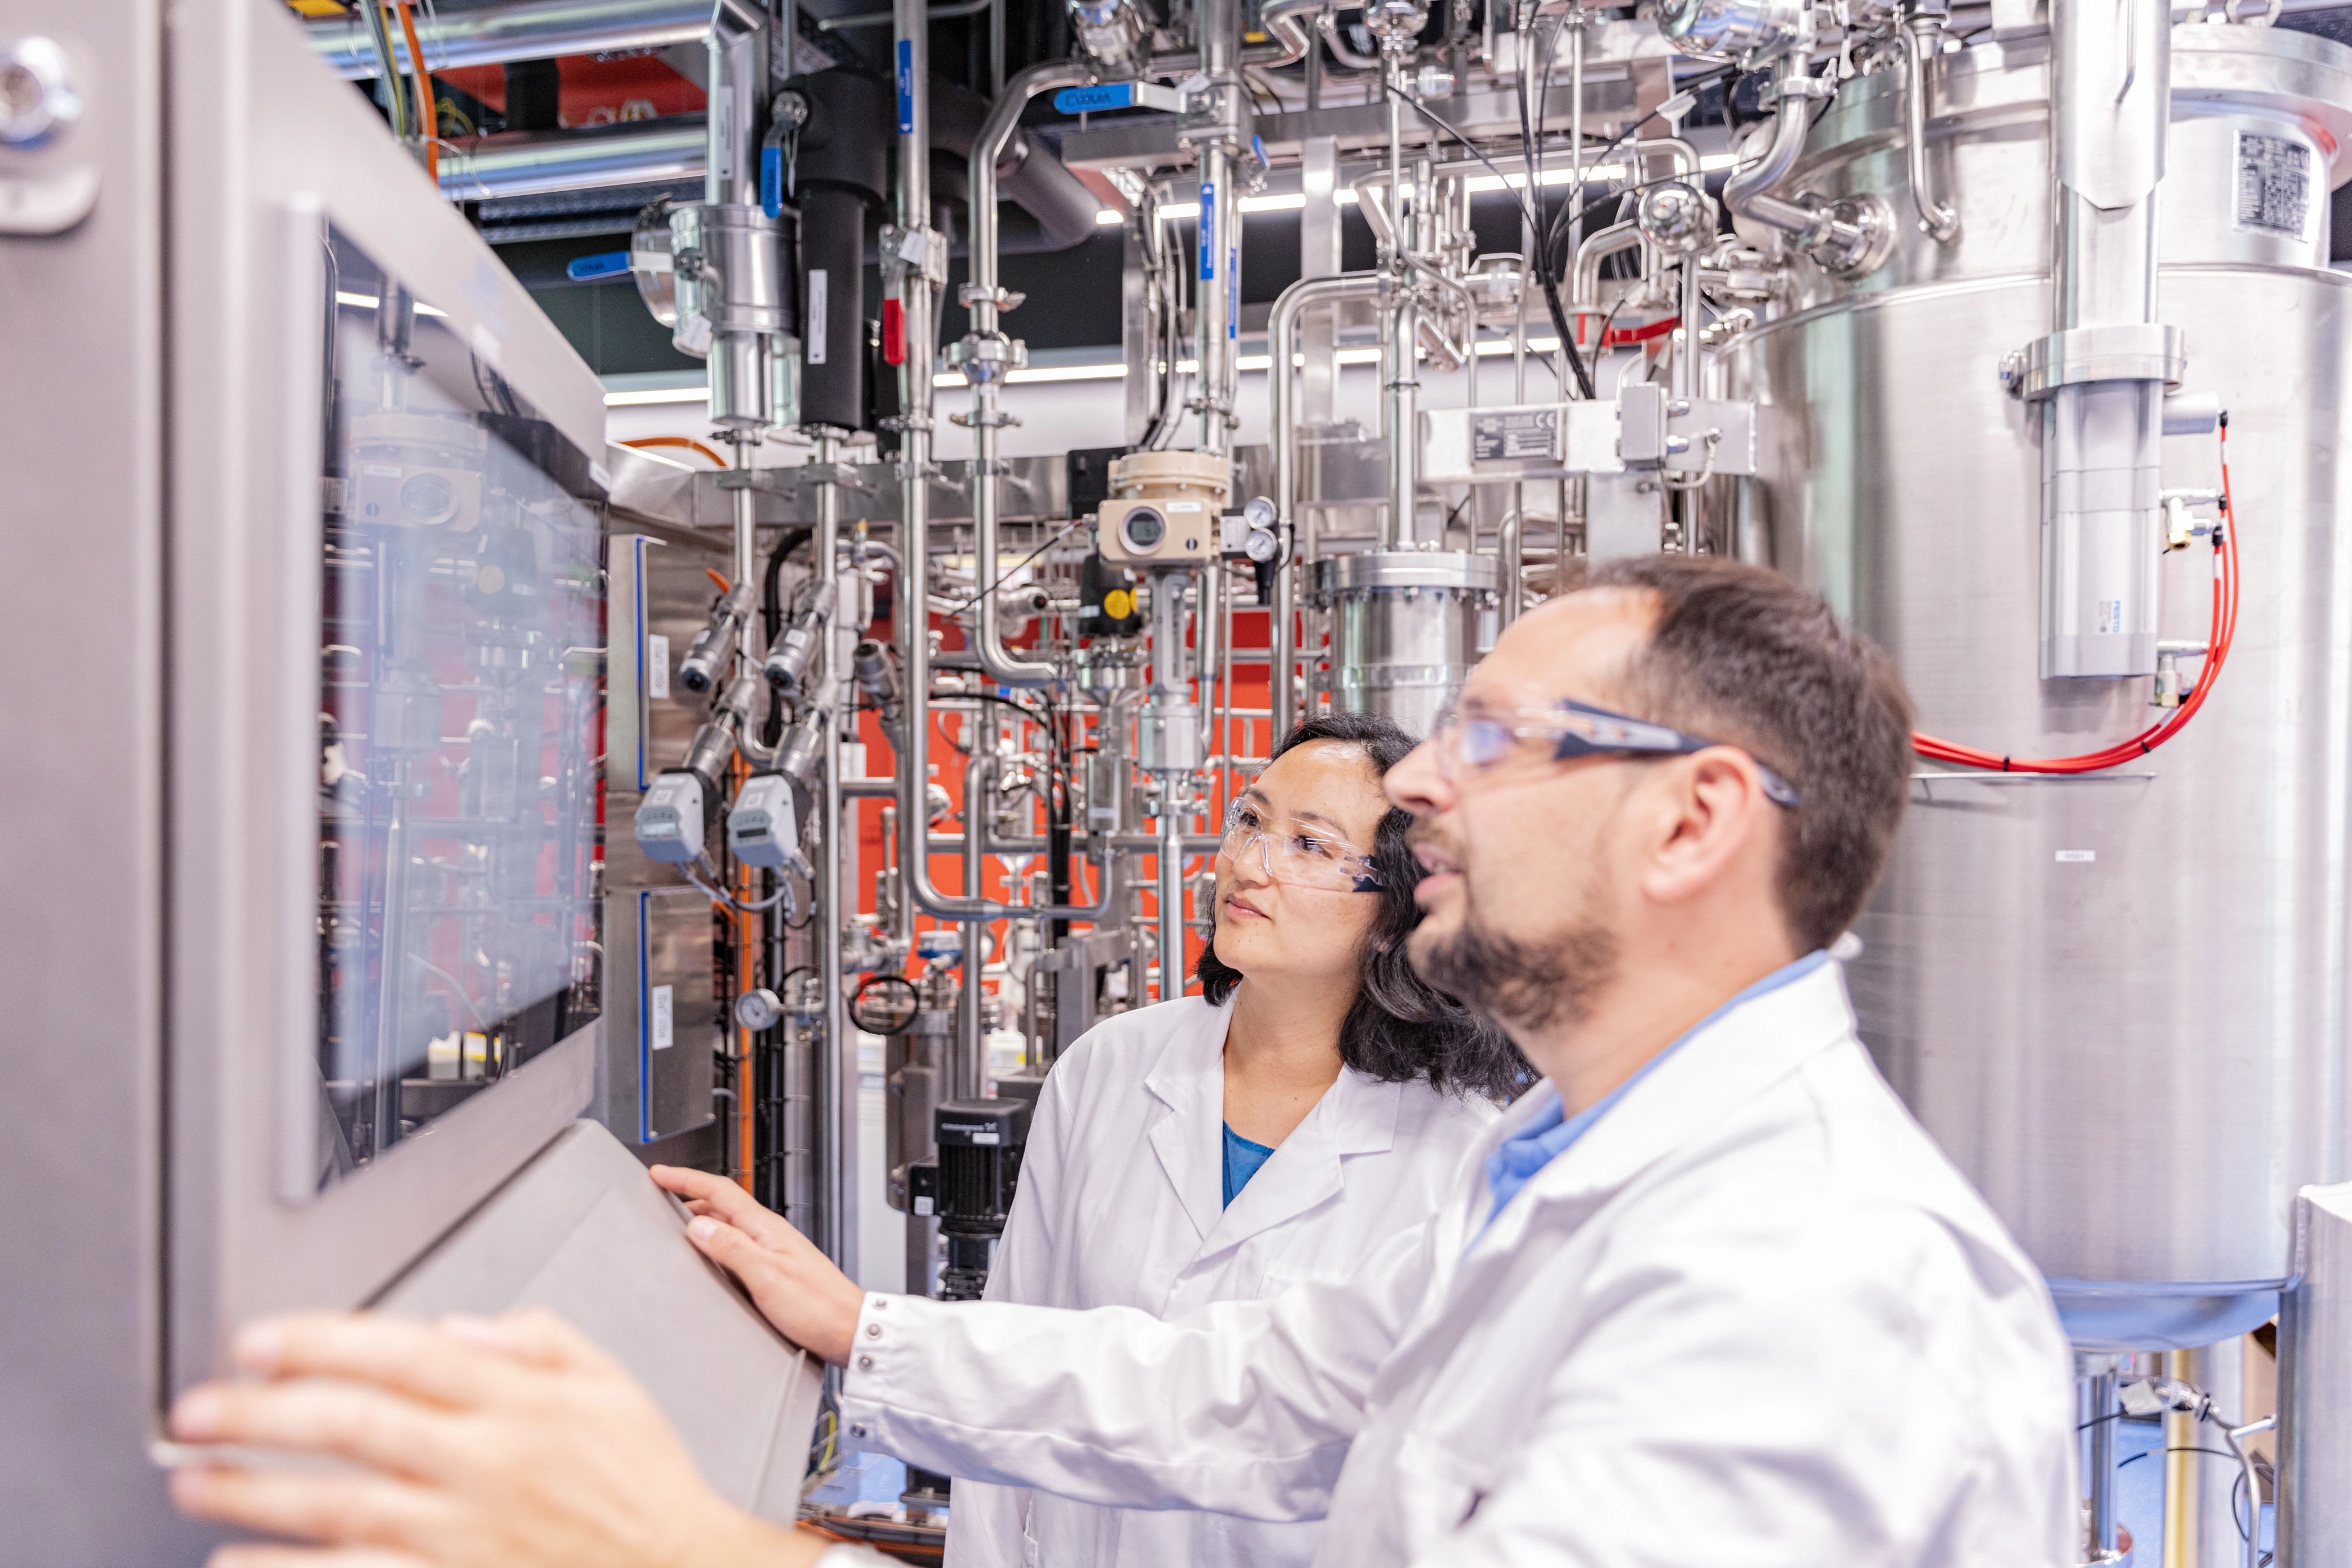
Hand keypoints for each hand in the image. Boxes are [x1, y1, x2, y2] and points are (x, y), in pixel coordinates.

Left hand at [167, 1310, 826, 1567]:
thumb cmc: (643, 1486)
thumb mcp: (613, 1385)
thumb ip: (540, 1341)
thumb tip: (459, 1325)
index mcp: (519, 1405)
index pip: (404, 1355)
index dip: (323, 1341)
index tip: (260, 1340)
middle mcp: (485, 1466)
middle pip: (354, 1427)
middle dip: (263, 1414)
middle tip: (196, 1409)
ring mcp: (463, 1536)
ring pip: (339, 1507)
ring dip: (254, 1492)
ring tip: (193, 1480)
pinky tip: (240, 1560)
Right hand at [651, 1166, 868, 1365]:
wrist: (848, 1328)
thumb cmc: (818, 1306)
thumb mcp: (767, 1276)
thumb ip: (732, 1248)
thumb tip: (698, 1226)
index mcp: (766, 1228)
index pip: (721, 1191)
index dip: (687, 1179)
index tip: (661, 1173)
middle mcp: (769, 1234)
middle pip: (723, 1204)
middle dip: (690, 1196)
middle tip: (663, 1195)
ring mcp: (773, 1251)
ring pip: (729, 1225)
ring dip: (702, 1220)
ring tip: (679, 1224)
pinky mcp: (774, 1270)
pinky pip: (737, 1247)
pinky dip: (716, 1244)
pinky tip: (710, 1257)